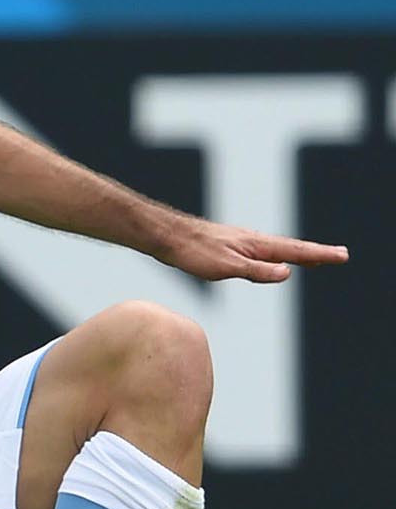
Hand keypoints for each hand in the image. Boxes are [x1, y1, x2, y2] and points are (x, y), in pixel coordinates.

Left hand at [158, 219, 347, 282]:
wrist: (166, 236)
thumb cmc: (193, 252)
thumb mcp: (226, 267)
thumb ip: (257, 271)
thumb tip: (288, 272)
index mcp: (256, 245)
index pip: (295, 251)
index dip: (320, 255)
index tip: (343, 256)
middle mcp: (252, 240)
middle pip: (291, 248)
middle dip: (316, 253)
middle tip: (340, 255)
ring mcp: (241, 241)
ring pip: (276, 249)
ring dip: (298, 254)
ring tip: (315, 259)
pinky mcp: (229, 245)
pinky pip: (261, 251)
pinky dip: (276, 255)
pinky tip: (271, 259)